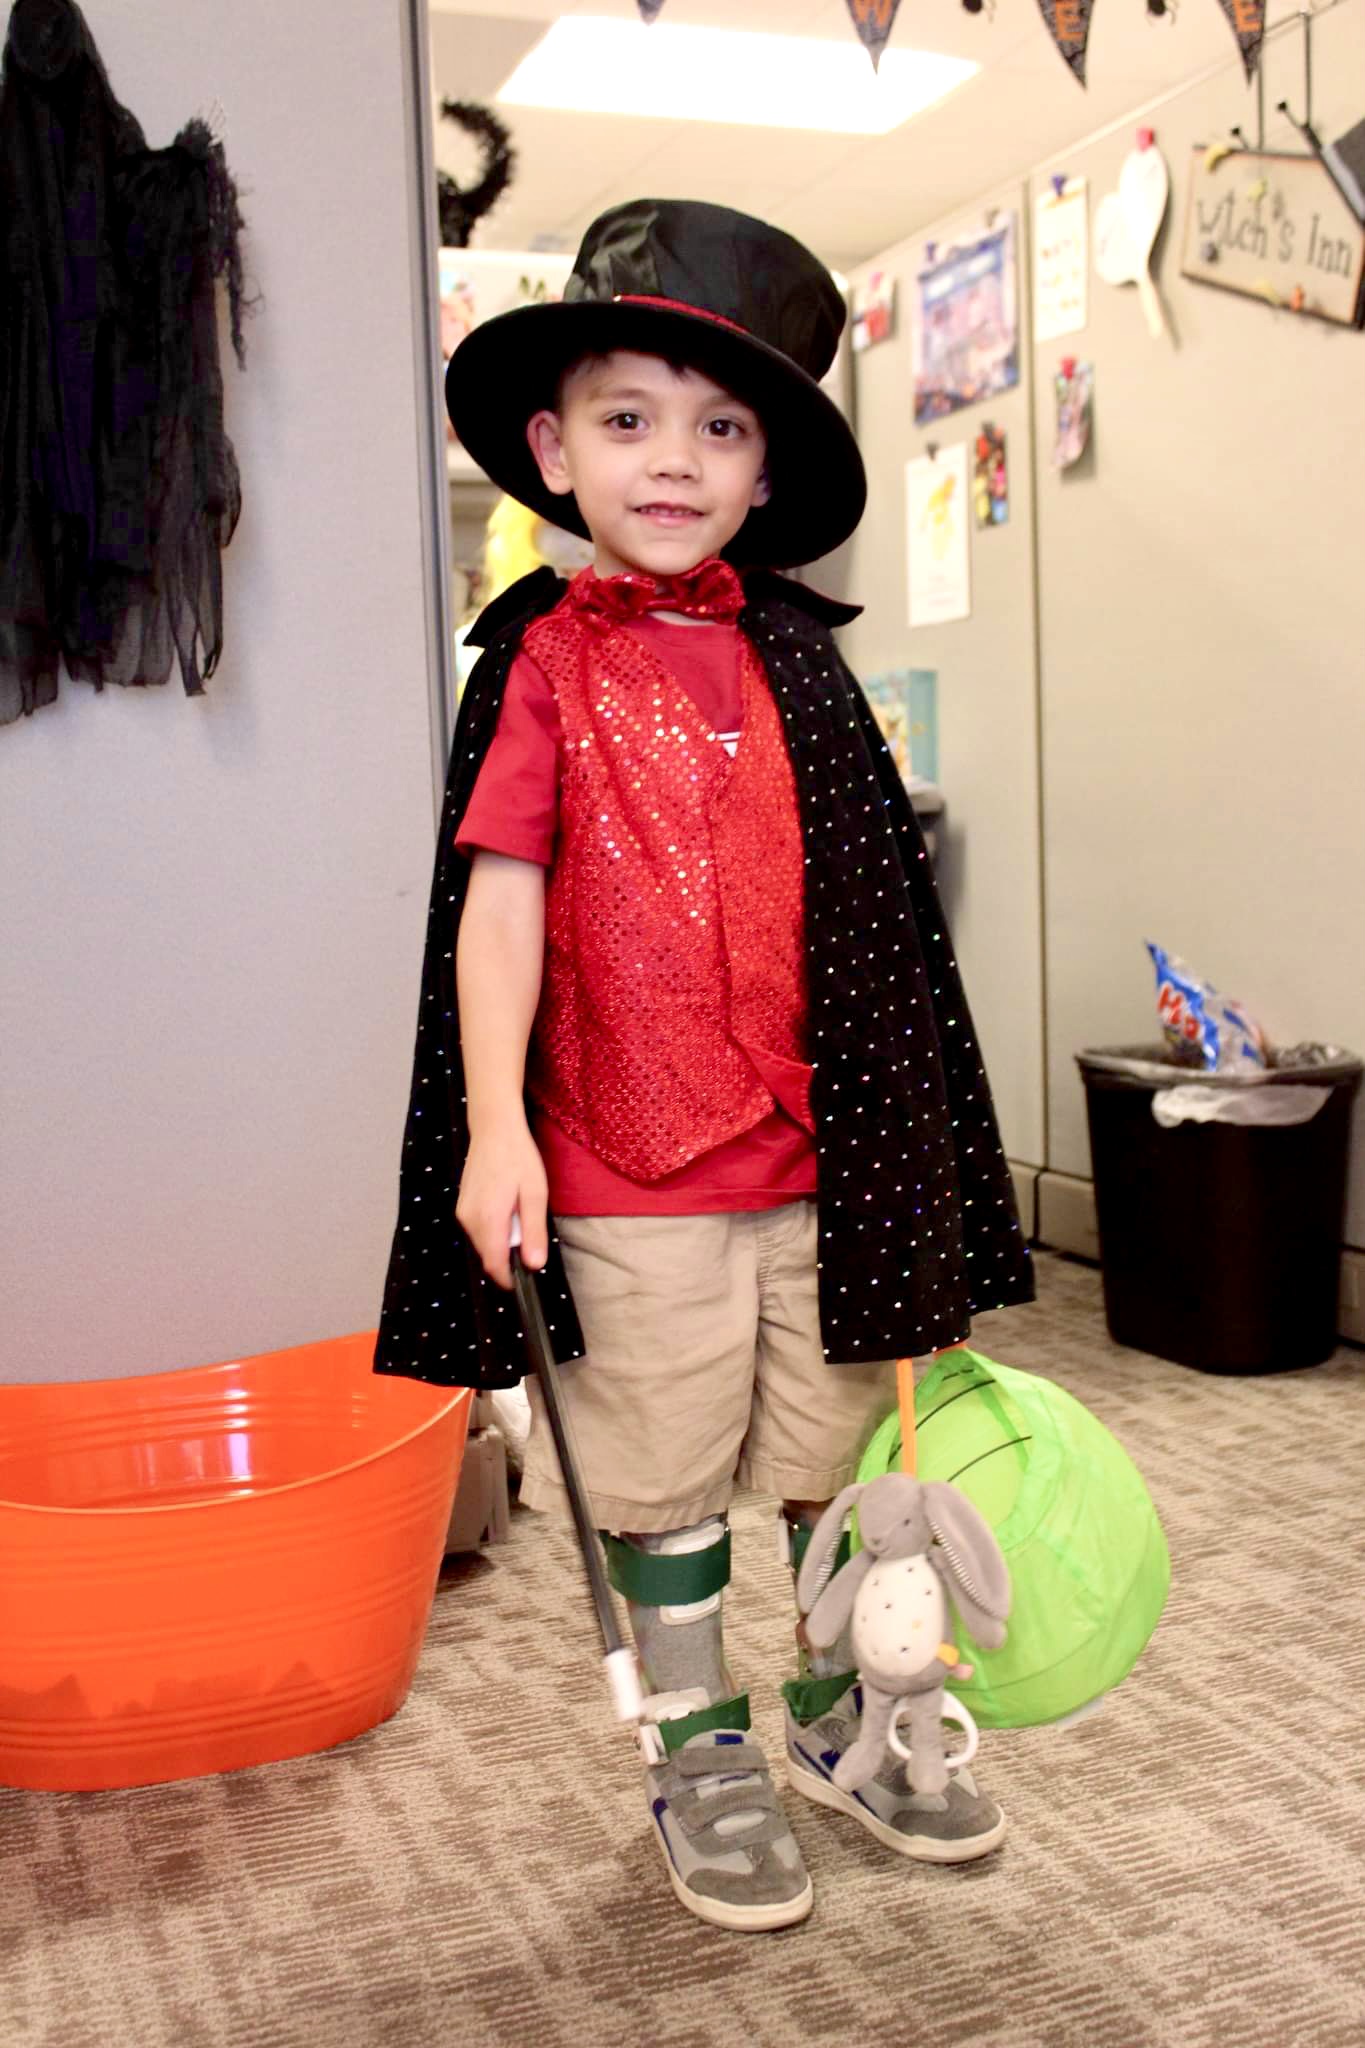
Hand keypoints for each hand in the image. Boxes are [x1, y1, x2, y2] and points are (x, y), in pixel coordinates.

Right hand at [456, 1119, 548, 1289]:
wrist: (493, 1128)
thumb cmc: (519, 1158)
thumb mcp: (535, 1194)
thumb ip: (533, 1231)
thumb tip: (534, 1264)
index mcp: (488, 1219)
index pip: (494, 1265)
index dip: (509, 1278)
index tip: (525, 1279)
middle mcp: (469, 1219)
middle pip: (488, 1256)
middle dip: (508, 1257)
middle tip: (530, 1237)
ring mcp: (462, 1212)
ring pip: (483, 1244)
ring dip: (501, 1242)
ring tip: (520, 1215)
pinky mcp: (462, 1206)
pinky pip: (478, 1230)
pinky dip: (493, 1230)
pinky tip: (507, 1209)